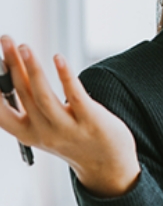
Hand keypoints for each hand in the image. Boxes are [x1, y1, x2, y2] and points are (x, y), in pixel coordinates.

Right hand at [0, 35, 139, 197]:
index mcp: (28, 135)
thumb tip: (18, 73)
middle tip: (6, 40)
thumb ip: (30, 108)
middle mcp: (44, 133)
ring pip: (43, 95)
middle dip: (11, 65)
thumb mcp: (45, 130)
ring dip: (32, 68)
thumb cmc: (74, 140)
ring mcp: (68, 128)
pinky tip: (58, 58)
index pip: (0, 114)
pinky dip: (65, 76)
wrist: (108, 165)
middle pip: (22, 94)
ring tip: (24, 47)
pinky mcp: (91, 120)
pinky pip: (75, 95)